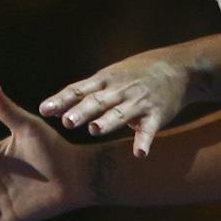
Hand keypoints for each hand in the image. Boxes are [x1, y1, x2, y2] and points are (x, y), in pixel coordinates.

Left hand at [38, 45, 192, 156]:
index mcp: (104, 80)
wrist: (176, 68)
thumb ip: (83, 94)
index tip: (44, 110)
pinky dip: (144, 140)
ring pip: (120, 113)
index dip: (61, 100)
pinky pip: (149, 129)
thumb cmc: (133, 74)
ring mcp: (138, 102)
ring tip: (94, 130)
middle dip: (81, 111)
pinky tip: (139, 153)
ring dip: (107, 121)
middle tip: (66, 121)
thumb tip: (52, 109)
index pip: (78, 90)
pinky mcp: (156, 115)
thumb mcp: (108, 77)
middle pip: (97, 101)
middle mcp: (119, 90)